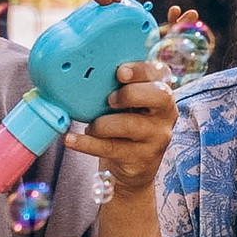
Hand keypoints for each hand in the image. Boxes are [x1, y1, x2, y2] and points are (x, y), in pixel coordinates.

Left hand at [63, 58, 177, 199]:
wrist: (134, 167)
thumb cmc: (126, 125)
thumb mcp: (128, 104)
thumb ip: (118, 87)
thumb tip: (84, 69)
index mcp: (162, 92)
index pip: (159, 73)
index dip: (140, 70)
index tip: (119, 71)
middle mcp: (166, 114)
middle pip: (159, 96)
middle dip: (130, 94)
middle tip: (109, 100)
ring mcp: (156, 137)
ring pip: (131, 124)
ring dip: (103, 124)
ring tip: (91, 126)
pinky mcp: (141, 158)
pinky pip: (111, 148)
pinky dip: (87, 143)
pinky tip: (70, 139)